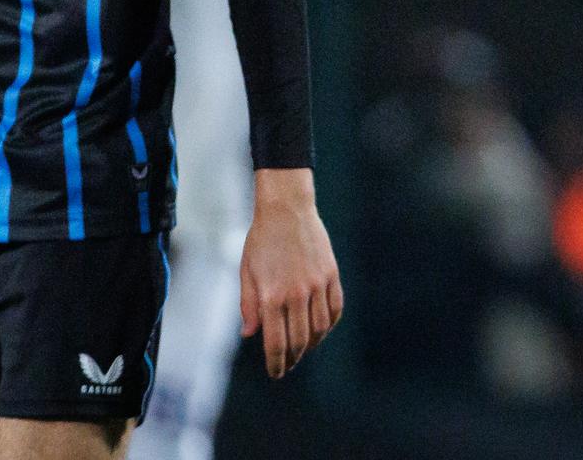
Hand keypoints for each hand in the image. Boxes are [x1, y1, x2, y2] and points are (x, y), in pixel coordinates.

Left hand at [239, 168, 342, 377]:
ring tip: (304, 348)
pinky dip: (329, 324)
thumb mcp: (246, 271)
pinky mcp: (331, 274)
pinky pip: (335, 308)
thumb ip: (248, 305)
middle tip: (288, 365)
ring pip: (320, 328)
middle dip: (293, 358)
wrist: (286, 208)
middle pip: (299, 341)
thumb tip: (249, 335)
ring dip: (312, 344)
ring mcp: (316, 284)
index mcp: (271, 295)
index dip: (276, 363)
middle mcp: (295, 293)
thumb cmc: (261, 240)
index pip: (276, 343)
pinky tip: (321, 329)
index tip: (275, 373)